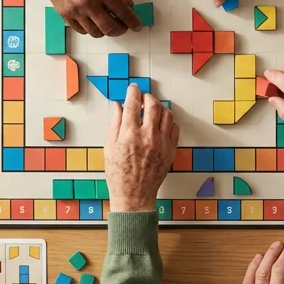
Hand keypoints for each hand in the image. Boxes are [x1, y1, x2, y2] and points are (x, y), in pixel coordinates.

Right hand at [26, 0, 141, 36]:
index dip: (133, 22)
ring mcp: (75, 10)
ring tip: (107, 22)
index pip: (123, 12)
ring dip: (105, 30)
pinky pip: (81, 29)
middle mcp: (89, 2)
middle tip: (124, 26)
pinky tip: (93, 21)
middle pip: (110, 28)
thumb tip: (127, 5)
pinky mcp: (64, 14)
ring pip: (95, 32)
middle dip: (121, 30)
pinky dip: (90, 28)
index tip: (137, 25)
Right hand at [104, 84, 178, 211]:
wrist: (133, 195)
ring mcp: (161, 143)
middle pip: (153, 104)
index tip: (132, 88)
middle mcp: (148, 137)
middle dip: (147, 97)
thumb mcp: (109, 147)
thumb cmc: (119, 174)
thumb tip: (119, 106)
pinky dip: (167, 121)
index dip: (133, 92)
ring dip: (159, 107)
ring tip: (151, 110)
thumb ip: (115, 124)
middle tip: (142, 98)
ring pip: (166, 114)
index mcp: (129, 135)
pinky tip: (160, 124)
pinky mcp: (170, 150)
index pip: (133, 103)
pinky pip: (174, 128)